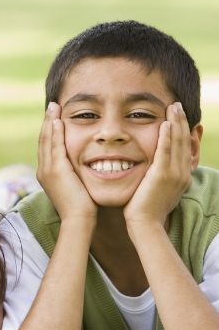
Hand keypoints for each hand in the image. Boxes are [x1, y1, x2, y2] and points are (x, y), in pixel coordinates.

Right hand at [37, 102, 96, 221]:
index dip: (50, 131)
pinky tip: (58, 120)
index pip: (47, 147)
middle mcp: (43, 170)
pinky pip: (55, 146)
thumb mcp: (74, 187)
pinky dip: (55, 132)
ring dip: (50, 122)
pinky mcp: (56, 170)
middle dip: (47, 122)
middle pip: (43, 140)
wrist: (78, 220)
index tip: (54, 117)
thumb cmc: (81, 207)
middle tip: (51, 106)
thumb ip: (73, 175)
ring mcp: (47, 170)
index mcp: (46, 174)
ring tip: (54, 107)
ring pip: (47, 140)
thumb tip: (80, 168)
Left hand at [124, 102, 191, 227]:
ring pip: (178, 143)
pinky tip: (165, 123)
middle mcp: (182, 173)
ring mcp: (174, 174)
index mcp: (182, 176)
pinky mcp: (162, 175)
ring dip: (176, 123)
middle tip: (177, 105)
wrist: (145, 224)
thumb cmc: (145, 210)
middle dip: (181, 121)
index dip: (182, 130)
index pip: (184, 148)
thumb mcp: (156, 190)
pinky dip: (167, 136)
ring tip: (173, 107)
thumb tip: (152, 170)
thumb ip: (157, 177)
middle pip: (184, 141)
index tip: (178, 116)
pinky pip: (166, 151)